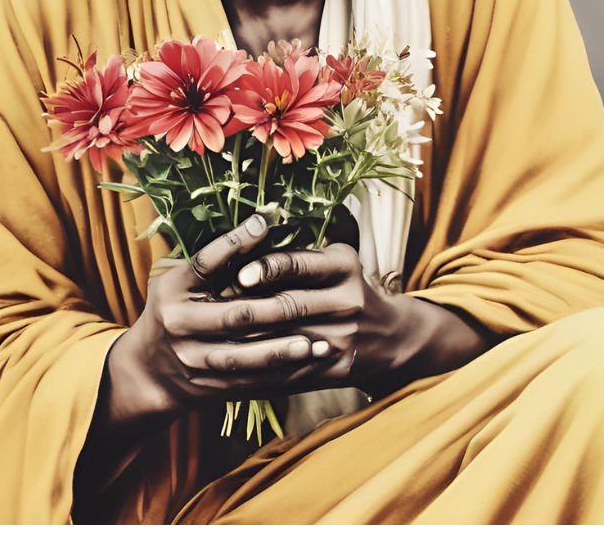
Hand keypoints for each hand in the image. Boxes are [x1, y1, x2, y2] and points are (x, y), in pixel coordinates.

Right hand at [106, 214, 333, 420]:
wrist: (148, 369)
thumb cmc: (177, 308)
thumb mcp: (184, 280)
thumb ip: (217, 260)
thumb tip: (262, 224)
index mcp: (173, 289)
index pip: (204, 262)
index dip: (233, 242)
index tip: (263, 223)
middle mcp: (179, 323)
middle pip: (232, 315)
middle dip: (273, 311)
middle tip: (308, 304)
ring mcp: (192, 359)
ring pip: (242, 357)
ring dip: (280, 352)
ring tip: (312, 345)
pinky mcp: (206, 386)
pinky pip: (246, 383)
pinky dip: (277, 377)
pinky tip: (303, 369)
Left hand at [230, 242, 405, 391]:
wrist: (388, 335)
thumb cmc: (348, 286)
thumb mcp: (338, 258)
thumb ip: (303, 249)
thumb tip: (250, 234)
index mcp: (345, 265)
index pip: (302, 264)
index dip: (269, 268)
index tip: (241, 273)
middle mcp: (347, 300)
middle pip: (290, 305)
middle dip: (249, 308)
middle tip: (215, 309)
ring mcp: (343, 338)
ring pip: (285, 340)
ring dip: (247, 341)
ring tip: (215, 337)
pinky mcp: (336, 368)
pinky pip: (291, 370)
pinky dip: (261, 370)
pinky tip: (234, 367)